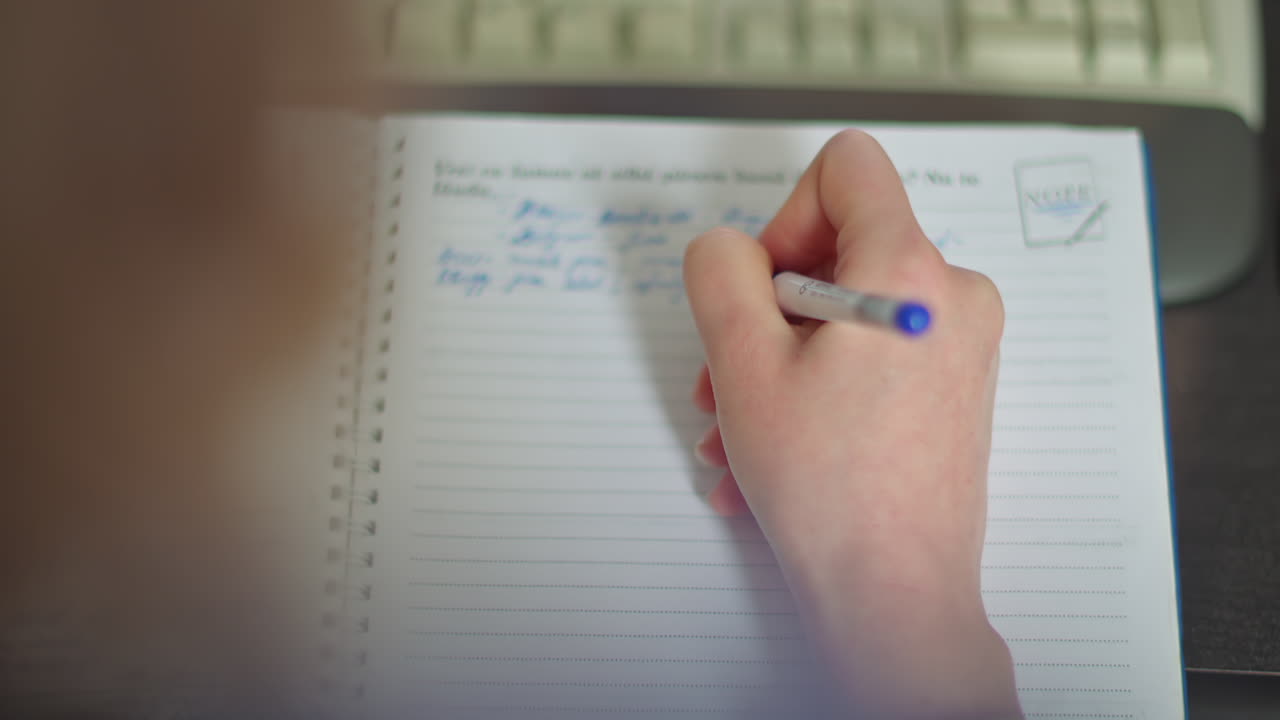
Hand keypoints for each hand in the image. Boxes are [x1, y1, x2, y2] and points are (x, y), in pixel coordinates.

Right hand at [684, 130, 1019, 717]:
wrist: (894, 596)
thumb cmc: (829, 489)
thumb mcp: (742, 364)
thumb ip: (719, 272)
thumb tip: (727, 249)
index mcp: (910, 270)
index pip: (846, 168)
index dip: (784, 215)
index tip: (764, 288)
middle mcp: (952, 296)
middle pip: (838, 248)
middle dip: (766, 311)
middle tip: (726, 378)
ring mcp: (959, 346)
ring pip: (844, 315)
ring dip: (776, 366)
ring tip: (738, 434)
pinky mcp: (951, 389)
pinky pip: (868, 358)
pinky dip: (813, 393)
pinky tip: (770, 455)